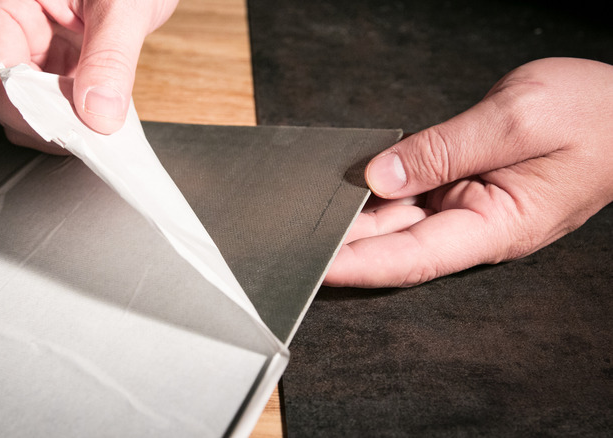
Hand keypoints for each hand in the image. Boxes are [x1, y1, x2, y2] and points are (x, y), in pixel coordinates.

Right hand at [0, 0, 177, 152]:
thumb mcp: (122, 3)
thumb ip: (110, 57)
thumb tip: (99, 112)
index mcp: (4, 1)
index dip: (29, 111)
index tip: (69, 131)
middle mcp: (13, 24)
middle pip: (11, 97)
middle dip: (52, 120)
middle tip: (93, 133)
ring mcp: (37, 41)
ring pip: (37, 102)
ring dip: (71, 119)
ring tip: (104, 119)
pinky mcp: (61, 53)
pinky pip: (63, 95)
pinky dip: (85, 111)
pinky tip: (107, 110)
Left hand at [325, 57, 612, 287]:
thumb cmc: (593, 115)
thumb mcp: (516, 120)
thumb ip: (443, 150)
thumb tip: (381, 175)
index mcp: (495, 227)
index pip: (412, 258)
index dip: (358, 265)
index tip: (314, 264)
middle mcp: (476, 226)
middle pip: (395, 243)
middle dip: (343, 243)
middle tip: (291, 237)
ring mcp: (469, 208)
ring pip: (399, 220)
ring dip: (354, 219)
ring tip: (306, 213)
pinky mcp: (463, 187)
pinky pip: (413, 194)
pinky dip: (378, 192)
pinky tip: (346, 187)